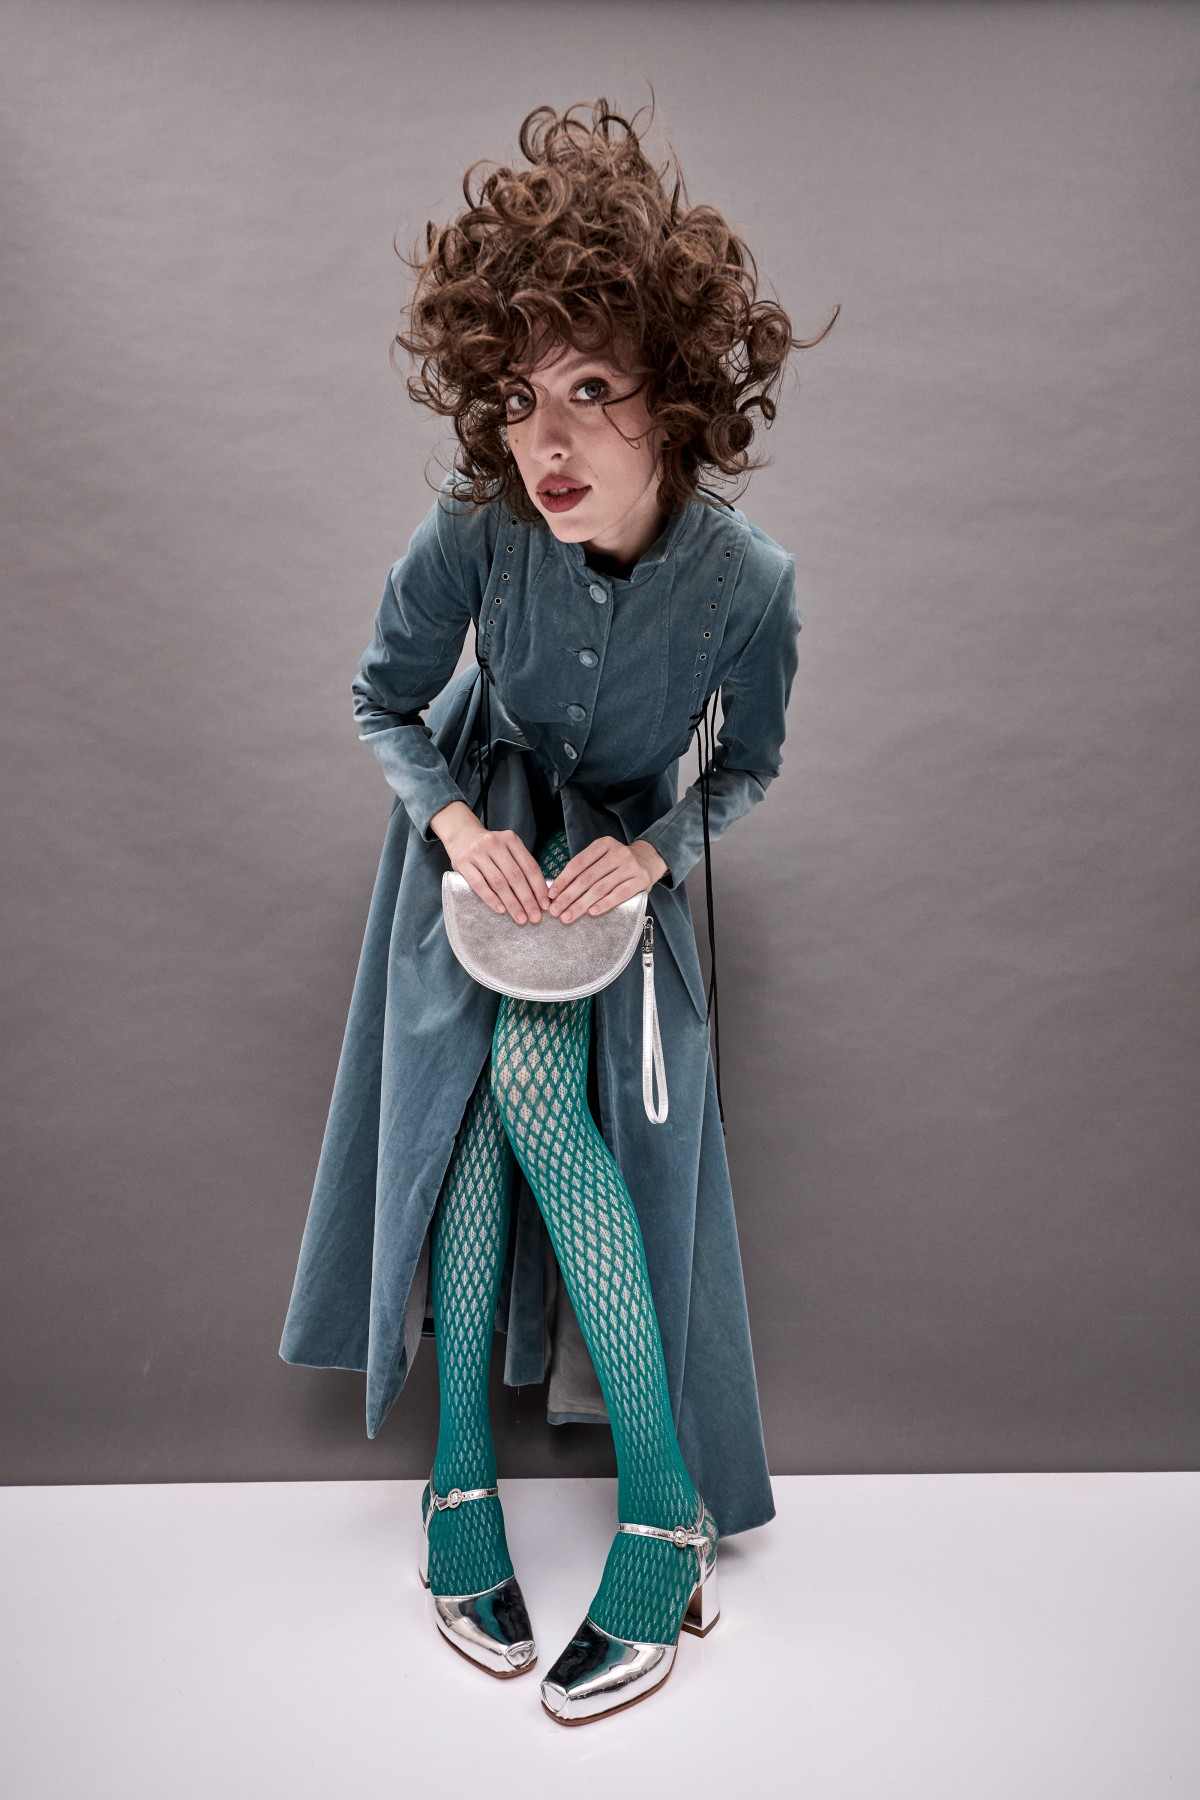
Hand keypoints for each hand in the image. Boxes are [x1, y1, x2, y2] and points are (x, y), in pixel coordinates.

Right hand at [430, 801, 549, 924]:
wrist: (461, 835)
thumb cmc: (490, 849)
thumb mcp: (507, 849)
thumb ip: (520, 865)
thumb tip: (538, 895)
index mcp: (511, 839)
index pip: (530, 866)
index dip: (539, 887)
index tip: (545, 905)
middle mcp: (495, 843)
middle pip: (515, 876)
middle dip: (527, 899)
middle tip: (534, 917)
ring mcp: (477, 852)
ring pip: (499, 882)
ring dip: (512, 903)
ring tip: (520, 917)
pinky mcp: (463, 862)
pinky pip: (479, 884)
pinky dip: (491, 898)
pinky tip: (501, 909)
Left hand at [546, 836, 667, 922]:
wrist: (648, 861)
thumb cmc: (617, 863)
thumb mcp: (602, 857)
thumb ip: (584, 869)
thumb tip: (558, 891)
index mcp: (604, 844)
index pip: (578, 863)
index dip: (563, 880)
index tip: (551, 895)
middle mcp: (618, 853)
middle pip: (587, 878)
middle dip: (568, 896)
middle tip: (555, 911)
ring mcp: (630, 866)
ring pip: (600, 888)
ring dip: (581, 904)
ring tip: (568, 916)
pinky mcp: (641, 880)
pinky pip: (619, 894)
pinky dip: (604, 904)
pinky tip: (592, 912)